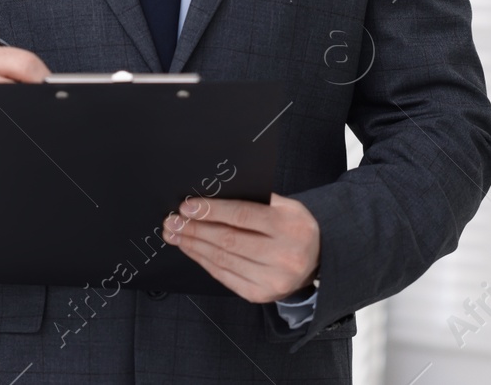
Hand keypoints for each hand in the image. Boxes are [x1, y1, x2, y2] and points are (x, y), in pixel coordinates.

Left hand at [161, 192, 319, 303]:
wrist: (317, 259)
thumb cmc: (294, 227)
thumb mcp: (286, 206)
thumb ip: (255, 200)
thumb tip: (210, 196)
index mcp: (290, 226)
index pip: (242, 215)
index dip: (211, 210)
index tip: (187, 206)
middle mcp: (283, 255)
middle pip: (229, 240)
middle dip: (195, 229)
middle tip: (172, 221)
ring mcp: (272, 279)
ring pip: (223, 260)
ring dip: (194, 246)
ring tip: (175, 234)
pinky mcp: (260, 295)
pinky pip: (225, 276)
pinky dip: (204, 261)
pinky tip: (192, 250)